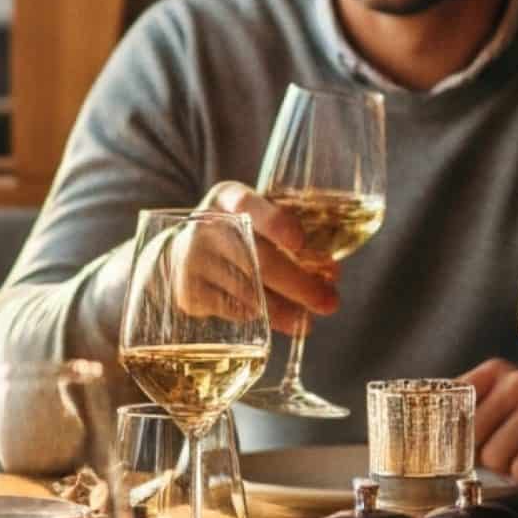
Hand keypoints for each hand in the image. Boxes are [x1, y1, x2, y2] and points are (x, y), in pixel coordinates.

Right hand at [196, 184, 339, 338]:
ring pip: (248, 290)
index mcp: (227, 197)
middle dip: (299, 284)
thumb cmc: (237, 233)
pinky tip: (277, 319)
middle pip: (257, 258)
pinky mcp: (187, 290)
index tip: (300, 243)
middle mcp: (205, 224)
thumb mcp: (255, 219)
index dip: (275, 223)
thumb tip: (331, 274)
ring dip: (284, 308)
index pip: (247, 203)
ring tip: (308, 319)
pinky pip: (231, 309)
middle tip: (329, 302)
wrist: (185, 251)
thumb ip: (292, 238)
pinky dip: (259, 317)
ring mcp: (191, 259)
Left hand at [463, 358, 517, 484]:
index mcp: (497, 370)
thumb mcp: (503, 408)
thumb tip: (411, 430)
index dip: (455, 435)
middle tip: (516, 447)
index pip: (451, 408)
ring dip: (512, 468)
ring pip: (495, 459)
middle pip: (472, 440)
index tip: (469, 444)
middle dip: (489, 455)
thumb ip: (466, 411)